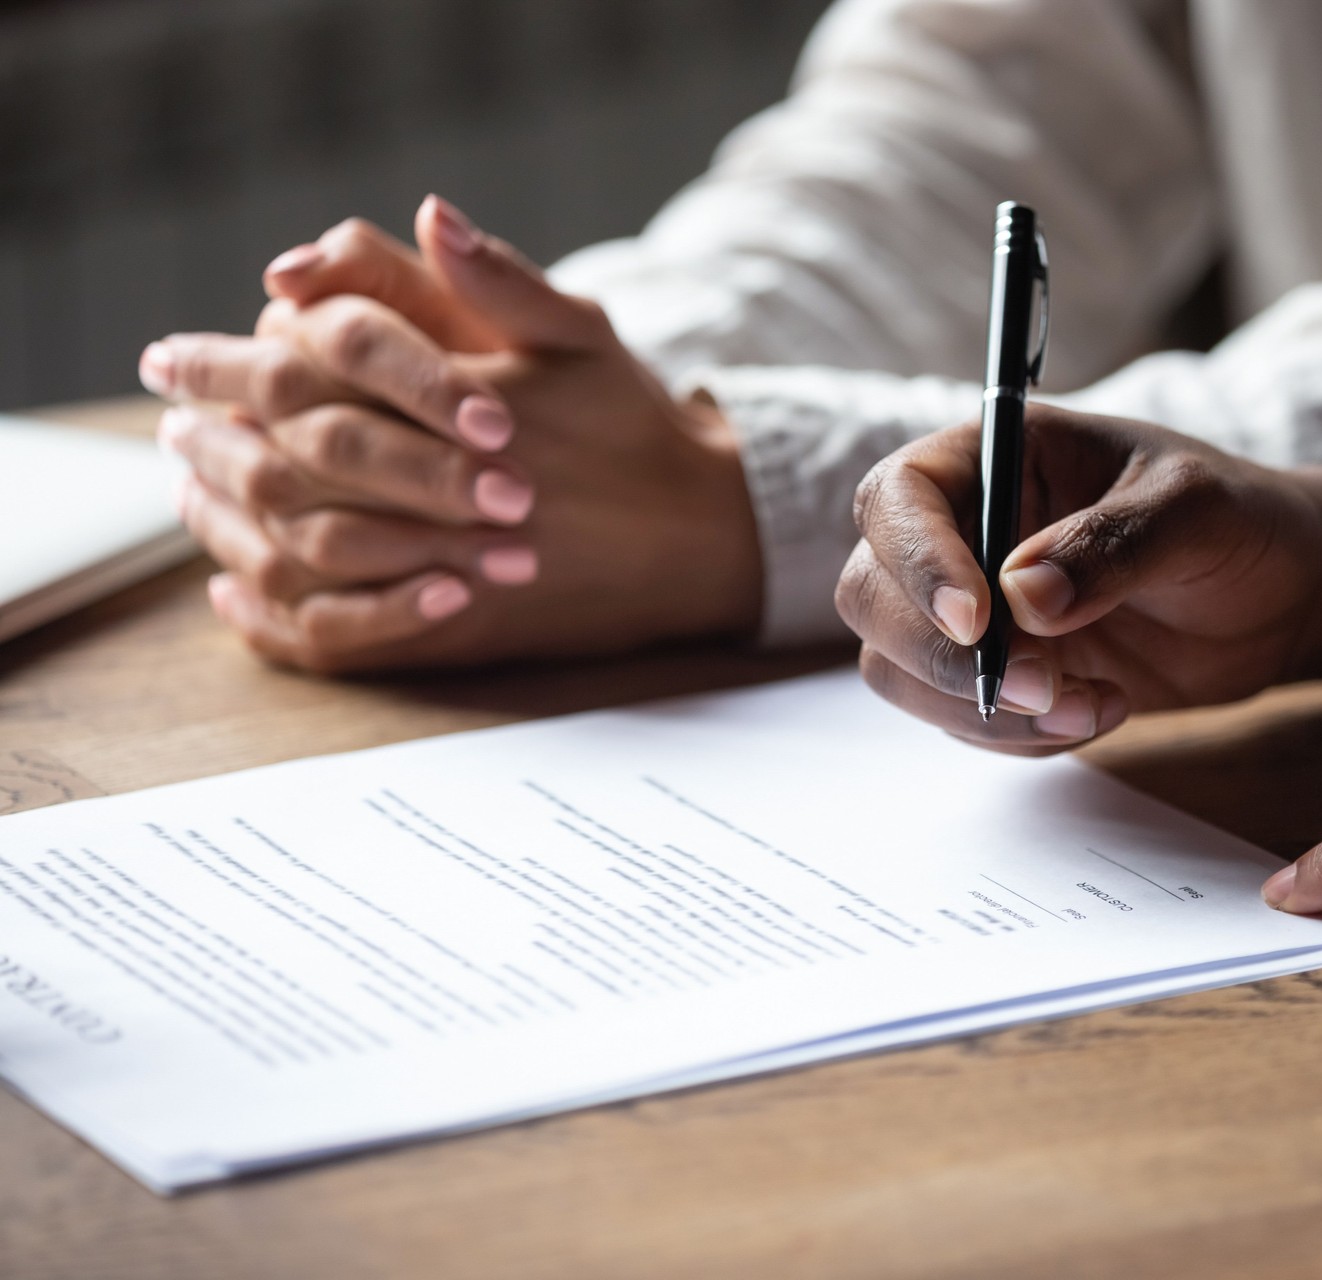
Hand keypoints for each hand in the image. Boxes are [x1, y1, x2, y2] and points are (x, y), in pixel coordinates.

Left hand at [139, 197, 759, 671]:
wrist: (701, 539)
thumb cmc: (634, 428)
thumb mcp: (581, 333)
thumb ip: (498, 277)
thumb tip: (428, 212)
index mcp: (465, 402)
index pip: (312, 368)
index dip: (227, 361)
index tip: (172, 356)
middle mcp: (447, 487)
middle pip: (286, 459)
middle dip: (211, 435)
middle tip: (169, 418)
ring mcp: (448, 565)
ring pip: (299, 546)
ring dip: (227, 515)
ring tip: (190, 485)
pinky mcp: (457, 629)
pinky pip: (338, 634)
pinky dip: (272, 615)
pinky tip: (236, 591)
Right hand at [835, 405, 1321, 753]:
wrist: (1283, 599)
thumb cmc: (1243, 523)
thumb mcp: (1198, 512)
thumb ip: (1113, 544)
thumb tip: (1023, 596)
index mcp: (998, 455)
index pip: (899, 498)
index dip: (917, 560)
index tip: (979, 620)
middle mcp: (966, 529)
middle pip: (872, 593)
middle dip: (944, 656)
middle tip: (1040, 687)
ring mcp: (973, 608)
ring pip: (902, 668)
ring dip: (983, 710)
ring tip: (1094, 705)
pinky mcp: (996, 673)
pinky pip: (958, 719)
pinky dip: (1018, 736)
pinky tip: (1103, 710)